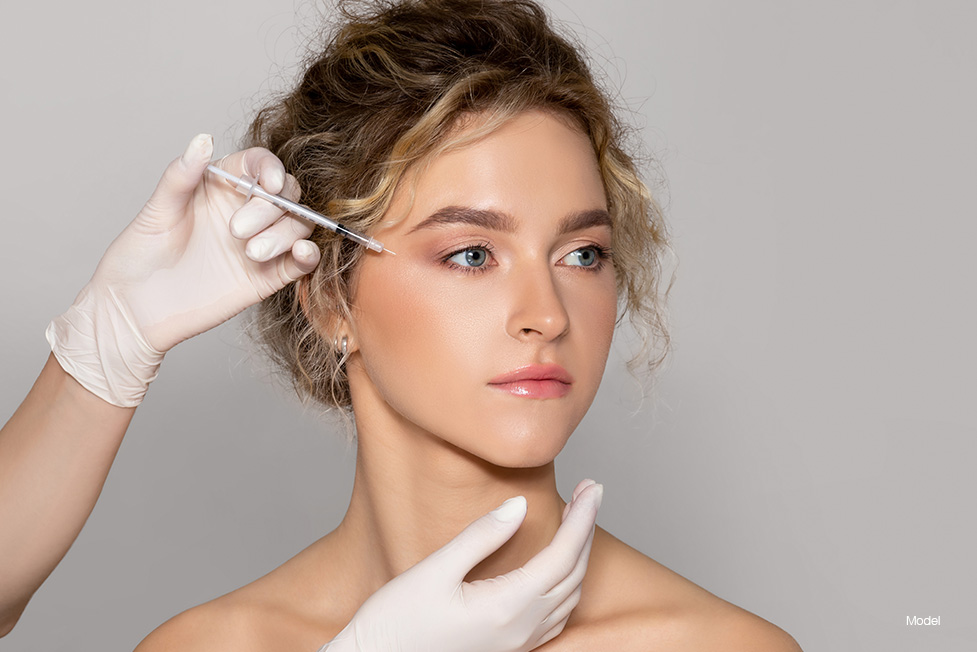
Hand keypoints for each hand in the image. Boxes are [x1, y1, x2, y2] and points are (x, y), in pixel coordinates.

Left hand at [45, 134, 320, 406]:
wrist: (135, 311)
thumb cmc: (138, 257)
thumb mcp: (157, 211)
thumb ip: (182, 176)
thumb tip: (202, 139)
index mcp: (220, 187)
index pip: (259, 165)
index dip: (270, 169)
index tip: (268, 185)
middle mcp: (245, 212)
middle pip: (286, 195)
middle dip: (272, 208)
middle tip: (237, 231)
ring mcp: (258, 244)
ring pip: (297, 226)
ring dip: (285, 234)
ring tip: (251, 253)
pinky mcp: (267, 277)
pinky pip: (300, 262)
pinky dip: (309, 255)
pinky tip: (301, 253)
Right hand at [322, 479, 603, 651]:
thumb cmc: (396, 621)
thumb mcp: (435, 570)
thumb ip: (481, 536)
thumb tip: (520, 506)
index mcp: (506, 607)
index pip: (562, 555)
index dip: (582, 518)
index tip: (591, 487)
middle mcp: (519, 629)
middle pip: (573, 574)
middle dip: (586, 530)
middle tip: (590, 492)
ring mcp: (516, 643)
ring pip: (569, 597)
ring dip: (580, 557)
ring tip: (578, 521)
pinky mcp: (507, 649)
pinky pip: (555, 617)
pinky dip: (568, 586)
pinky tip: (558, 568)